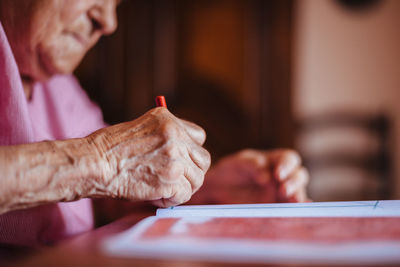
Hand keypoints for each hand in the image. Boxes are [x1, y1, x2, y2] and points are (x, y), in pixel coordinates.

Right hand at [87, 107, 210, 206]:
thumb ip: (164, 137)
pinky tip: (157, 197)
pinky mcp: (170, 179)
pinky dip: (172, 200)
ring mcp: (175, 157)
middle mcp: (175, 135)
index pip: (199, 136)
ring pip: (197, 179)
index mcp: (167, 120)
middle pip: (203, 159)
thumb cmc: (109, 150)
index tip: (182, 161)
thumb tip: (184, 156)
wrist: (94, 163)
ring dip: (183, 188)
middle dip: (192, 173)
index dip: (191, 151)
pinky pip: (185, 195)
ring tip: (163, 190)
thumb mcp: (141, 129)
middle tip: (177, 181)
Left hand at [191, 149, 308, 203]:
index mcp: (275, 160)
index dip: (287, 165)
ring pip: (298, 192)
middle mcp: (283, 177)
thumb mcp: (238, 163)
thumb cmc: (231, 171)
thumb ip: (252, 166)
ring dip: (297, 196)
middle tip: (283, 190)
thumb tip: (267, 178)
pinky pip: (292, 210)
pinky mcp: (277, 208)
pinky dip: (298, 211)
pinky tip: (299, 213)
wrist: (218, 189)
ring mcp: (282, 193)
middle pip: (299, 176)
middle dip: (294, 182)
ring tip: (292, 202)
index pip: (289, 158)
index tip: (277, 174)